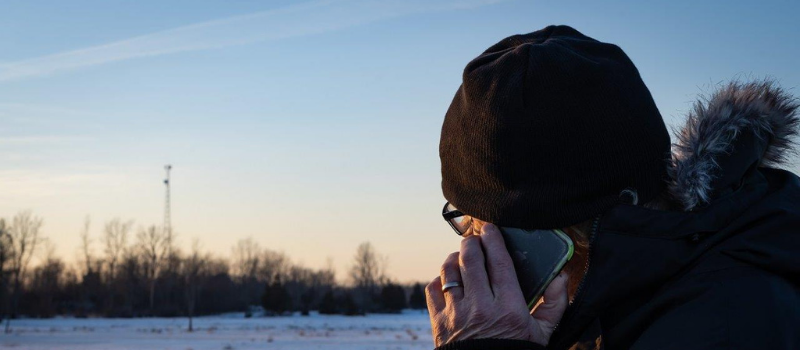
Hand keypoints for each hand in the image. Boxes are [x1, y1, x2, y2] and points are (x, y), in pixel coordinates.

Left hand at [425, 223, 569, 346]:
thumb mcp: (542, 332)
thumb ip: (555, 303)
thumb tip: (561, 276)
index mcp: (509, 309)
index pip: (499, 263)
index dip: (493, 239)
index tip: (490, 228)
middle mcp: (481, 308)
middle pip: (471, 260)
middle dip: (472, 242)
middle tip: (475, 238)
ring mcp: (456, 315)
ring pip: (449, 271)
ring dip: (455, 258)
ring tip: (462, 256)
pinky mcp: (439, 323)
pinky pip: (433, 290)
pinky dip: (440, 279)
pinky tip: (450, 279)